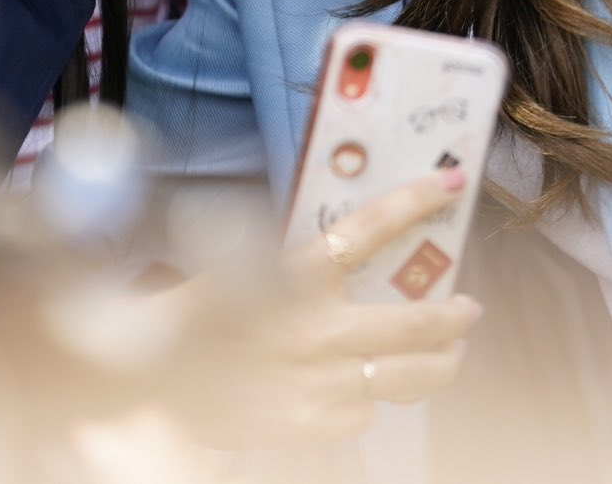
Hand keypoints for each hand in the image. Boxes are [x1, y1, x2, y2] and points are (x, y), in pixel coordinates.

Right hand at [161, 169, 481, 447]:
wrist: (144, 384)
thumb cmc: (186, 318)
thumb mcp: (231, 267)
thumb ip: (289, 261)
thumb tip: (344, 245)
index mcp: (292, 276)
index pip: (367, 229)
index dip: (412, 202)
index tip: (449, 185)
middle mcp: (315, 330)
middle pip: (415, 322)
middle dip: (453, 317)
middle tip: (467, 309)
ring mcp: (319, 382)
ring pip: (407, 376)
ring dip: (438, 364)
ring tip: (448, 356)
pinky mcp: (314, 425)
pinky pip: (365, 411)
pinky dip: (369, 398)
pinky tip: (358, 389)